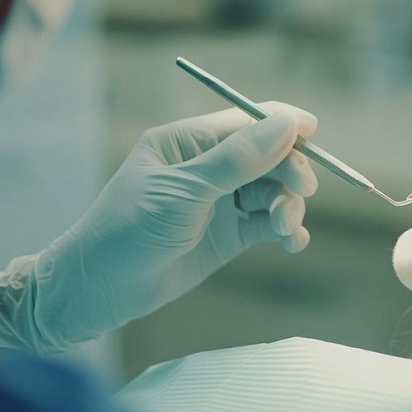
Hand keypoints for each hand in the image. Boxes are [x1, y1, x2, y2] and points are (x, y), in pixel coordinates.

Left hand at [0, 104, 317, 353]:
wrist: (97, 291)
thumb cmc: (127, 230)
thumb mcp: (182, 192)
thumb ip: (237, 160)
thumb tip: (287, 124)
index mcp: (188, 141)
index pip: (247, 121)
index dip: (282, 124)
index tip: (313, 133)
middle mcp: (208, 166)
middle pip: (269, 156)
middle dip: (289, 170)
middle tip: (301, 191)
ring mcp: (220, 201)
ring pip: (273, 191)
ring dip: (288, 205)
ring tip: (284, 228)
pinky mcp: (229, 234)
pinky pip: (269, 223)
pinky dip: (286, 230)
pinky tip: (292, 242)